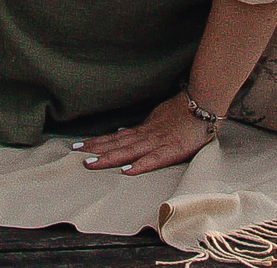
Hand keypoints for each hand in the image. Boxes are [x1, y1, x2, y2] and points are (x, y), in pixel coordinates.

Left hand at [76, 94, 213, 174]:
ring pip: (129, 151)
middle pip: (117, 144)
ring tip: (92, 164)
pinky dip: (140, 165)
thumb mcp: (156, 119)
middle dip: (96, 150)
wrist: (201, 105)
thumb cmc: (180, 114)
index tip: (77, 146)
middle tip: (75, 154)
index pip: (115, 138)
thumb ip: (139, 130)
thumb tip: (120, 134)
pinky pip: (154, 159)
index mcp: (143, 130)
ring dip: (109, 157)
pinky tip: (127, 171)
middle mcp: (146, 136)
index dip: (97, 142)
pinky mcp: (172, 150)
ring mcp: (158, 143)